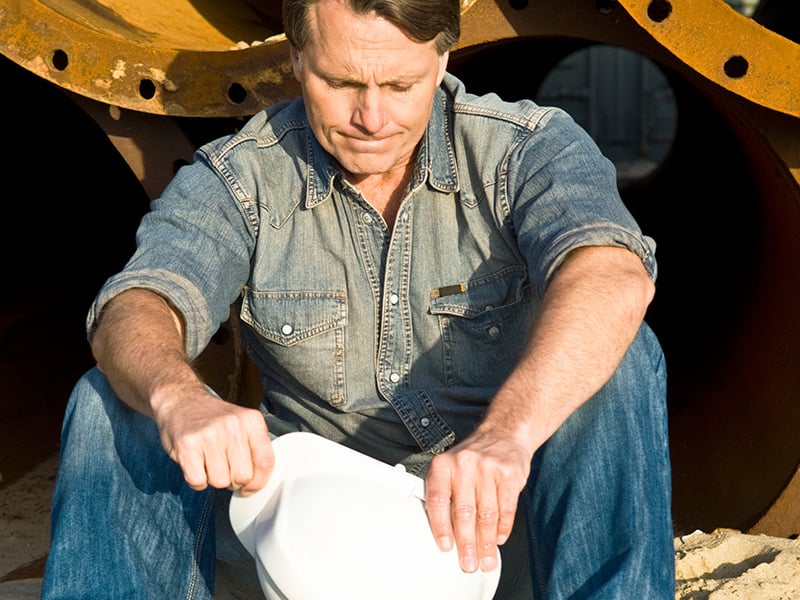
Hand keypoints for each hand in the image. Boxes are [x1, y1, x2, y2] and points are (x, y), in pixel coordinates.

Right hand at [154, 385, 273, 495]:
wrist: (181, 401)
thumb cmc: (213, 419)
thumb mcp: (242, 424)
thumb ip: (255, 449)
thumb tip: (258, 483)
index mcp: (252, 420)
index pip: (265, 462)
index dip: (258, 483)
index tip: (250, 487)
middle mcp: (233, 425)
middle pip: (243, 476)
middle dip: (233, 481)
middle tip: (224, 468)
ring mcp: (210, 434)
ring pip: (220, 482)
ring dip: (213, 479)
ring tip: (208, 462)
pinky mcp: (188, 445)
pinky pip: (198, 481)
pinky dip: (196, 481)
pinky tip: (196, 465)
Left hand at [424, 429, 530, 572]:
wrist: (503, 433)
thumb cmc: (473, 458)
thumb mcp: (450, 467)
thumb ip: (444, 494)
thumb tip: (444, 534)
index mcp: (443, 465)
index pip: (438, 500)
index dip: (440, 526)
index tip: (445, 547)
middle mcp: (464, 464)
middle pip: (464, 512)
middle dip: (467, 543)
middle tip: (468, 564)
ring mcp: (488, 468)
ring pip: (487, 514)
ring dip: (487, 542)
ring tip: (486, 559)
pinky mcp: (510, 474)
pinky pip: (506, 508)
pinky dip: (503, 528)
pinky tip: (499, 539)